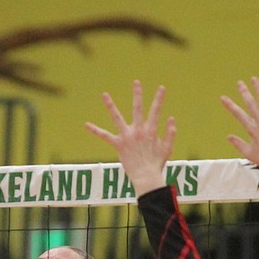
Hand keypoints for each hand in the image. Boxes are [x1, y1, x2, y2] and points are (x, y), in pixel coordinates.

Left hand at [85, 80, 175, 196]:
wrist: (146, 176)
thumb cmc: (157, 164)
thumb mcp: (167, 148)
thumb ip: (170, 133)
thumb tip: (172, 119)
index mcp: (151, 131)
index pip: (156, 111)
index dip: (159, 99)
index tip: (161, 87)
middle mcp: (139, 131)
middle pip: (138, 108)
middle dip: (137, 94)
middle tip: (136, 82)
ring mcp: (127, 137)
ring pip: (117, 117)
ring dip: (110, 105)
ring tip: (104, 94)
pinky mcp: (118, 144)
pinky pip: (105, 136)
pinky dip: (96, 130)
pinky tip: (86, 124)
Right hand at [220, 77, 258, 177]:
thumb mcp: (248, 153)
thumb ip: (238, 144)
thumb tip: (228, 136)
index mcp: (251, 129)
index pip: (238, 114)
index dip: (230, 105)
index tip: (223, 97)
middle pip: (250, 104)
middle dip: (244, 92)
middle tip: (239, 82)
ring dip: (258, 89)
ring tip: (254, 79)